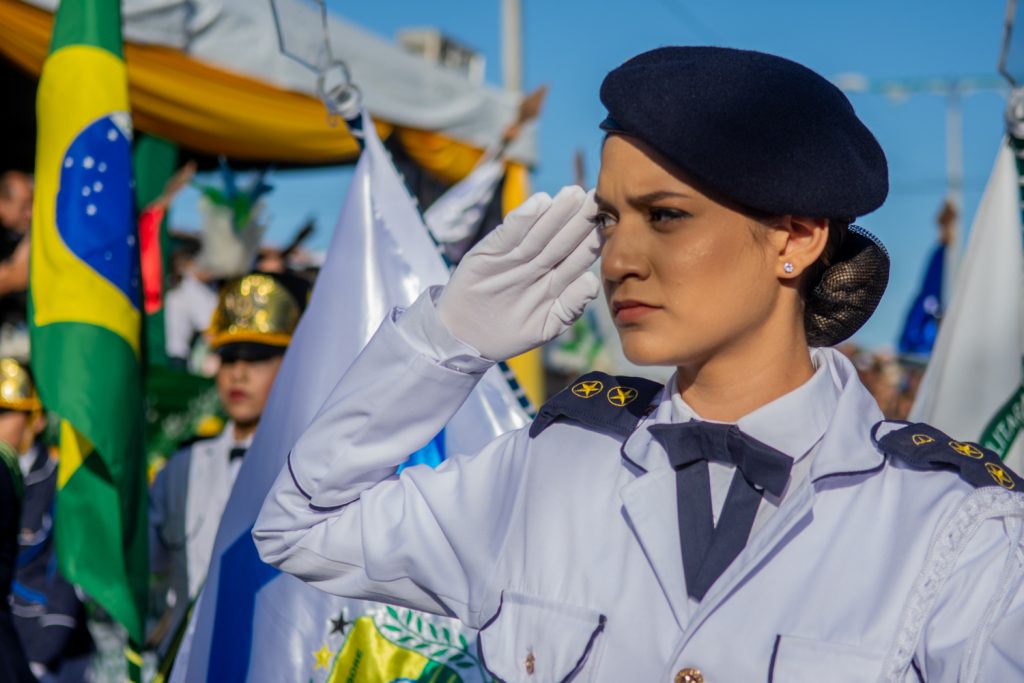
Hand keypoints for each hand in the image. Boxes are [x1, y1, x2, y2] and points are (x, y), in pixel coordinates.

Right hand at [437, 186, 600, 360]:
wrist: (464, 337)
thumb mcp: (544, 326)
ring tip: (573, 193)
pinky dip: (522, 219)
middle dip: (578, 218)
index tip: (613, 223)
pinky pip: (508, 235)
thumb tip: (591, 282)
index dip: (592, 240)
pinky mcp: (487, 254)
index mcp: (553, 282)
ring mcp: (511, 259)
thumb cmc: (508, 333)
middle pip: (560, 240)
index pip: (576, 257)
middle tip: (596, 195)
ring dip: (556, 213)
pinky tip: (540, 203)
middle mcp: (535, 266)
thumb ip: (569, 307)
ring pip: (539, 233)